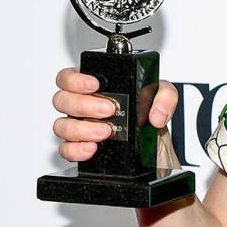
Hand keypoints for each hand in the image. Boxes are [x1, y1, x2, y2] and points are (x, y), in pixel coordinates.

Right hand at [51, 70, 178, 162]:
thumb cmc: (148, 114)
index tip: (94, 84)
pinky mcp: (80, 146)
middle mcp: (81, 106)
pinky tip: (92, 148)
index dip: (75, 79)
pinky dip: (76, 150)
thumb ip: (165, 97)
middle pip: (62, 100)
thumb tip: (156, 115)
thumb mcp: (162, 96)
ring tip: (105, 131)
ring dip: (82, 129)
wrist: (152, 144)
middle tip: (108, 110)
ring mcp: (78, 126)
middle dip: (84, 105)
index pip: (68, 77)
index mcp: (94, 87)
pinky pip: (66, 149)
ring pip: (62, 125)